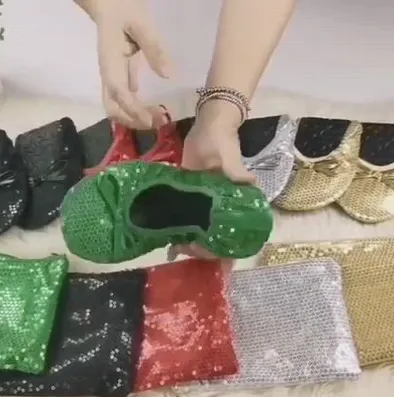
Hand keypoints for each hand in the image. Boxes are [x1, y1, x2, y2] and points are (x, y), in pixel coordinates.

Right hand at [76, 0, 172, 128]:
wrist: (109, 3)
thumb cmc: (122, 9)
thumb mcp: (140, 23)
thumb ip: (154, 48)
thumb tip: (168, 76)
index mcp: (110, 63)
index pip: (119, 94)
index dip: (133, 111)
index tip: (151, 120)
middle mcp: (109, 75)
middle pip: (112, 109)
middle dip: (132, 121)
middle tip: (157, 122)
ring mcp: (113, 78)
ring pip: (117, 108)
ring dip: (135, 118)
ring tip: (159, 118)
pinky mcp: (120, 77)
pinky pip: (126, 101)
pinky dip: (138, 110)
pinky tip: (157, 110)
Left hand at [168, 99, 254, 260]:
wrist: (209, 123)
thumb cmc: (221, 140)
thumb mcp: (228, 156)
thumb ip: (236, 171)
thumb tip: (251, 183)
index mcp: (233, 202)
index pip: (231, 232)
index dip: (221, 247)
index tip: (203, 251)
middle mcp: (221, 207)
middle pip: (214, 236)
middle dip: (200, 248)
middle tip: (180, 252)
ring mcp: (205, 202)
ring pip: (200, 229)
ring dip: (189, 241)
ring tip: (173, 249)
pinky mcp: (191, 194)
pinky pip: (186, 215)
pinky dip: (178, 227)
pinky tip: (166, 236)